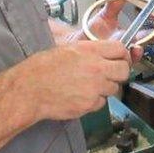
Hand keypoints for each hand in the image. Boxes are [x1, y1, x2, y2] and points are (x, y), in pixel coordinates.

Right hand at [16, 40, 132, 121]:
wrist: (29, 90)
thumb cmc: (42, 68)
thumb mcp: (68, 49)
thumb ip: (90, 51)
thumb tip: (105, 55)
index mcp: (91, 50)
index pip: (120, 49)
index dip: (122, 55)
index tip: (120, 59)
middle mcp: (97, 68)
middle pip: (124, 70)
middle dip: (119, 73)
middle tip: (110, 75)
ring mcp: (95, 87)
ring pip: (114, 88)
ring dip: (105, 88)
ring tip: (88, 86)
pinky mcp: (90, 104)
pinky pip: (101, 103)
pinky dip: (94, 101)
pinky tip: (81, 96)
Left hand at [79, 0, 145, 62]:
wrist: (77, 45)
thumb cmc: (91, 33)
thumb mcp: (103, 16)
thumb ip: (113, 4)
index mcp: (125, 37)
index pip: (143, 36)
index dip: (152, 34)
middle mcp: (123, 49)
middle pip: (138, 49)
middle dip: (144, 46)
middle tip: (147, 41)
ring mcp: (114, 58)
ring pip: (128, 60)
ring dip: (132, 55)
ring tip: (133, 48)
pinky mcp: (105, 65)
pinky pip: (115, 66)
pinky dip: (118, 62)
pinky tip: (119, 56)